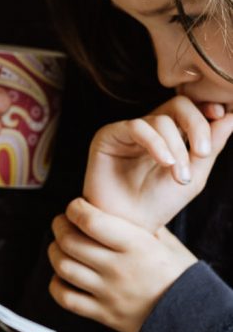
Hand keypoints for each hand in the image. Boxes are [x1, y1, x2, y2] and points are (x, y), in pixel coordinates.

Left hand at [49, 197, 196, 331]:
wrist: (192, 320)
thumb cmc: (180, 277)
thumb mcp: (167, 243)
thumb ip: (141, 225)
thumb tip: (115, 209)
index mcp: (136, 246)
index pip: (91, 221)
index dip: (75, 209)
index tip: (75, 206)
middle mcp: (118, 268)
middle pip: (70, 242)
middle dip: (59, 227)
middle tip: (61, 223)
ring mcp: (108, 293)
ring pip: (63, 267)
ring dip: (54, 252)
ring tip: (59, 246)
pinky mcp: (102, 314)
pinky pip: (66, 298)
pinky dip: (56, 284)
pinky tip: (63, 276)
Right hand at [83, 95, 232, 232]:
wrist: (130, 226)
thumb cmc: (159, 204)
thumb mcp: (194, 175)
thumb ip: (212, 146)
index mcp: (172, 134)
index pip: (192, 108)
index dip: (207, 108)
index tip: (222, 116)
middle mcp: (151, 128)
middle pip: (179, 105)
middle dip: (197, 125)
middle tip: (202, 152)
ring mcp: (129, 130)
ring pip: (161, 119)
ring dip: (176, 147)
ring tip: (179, 175)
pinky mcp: (109, 135)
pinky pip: (137, 127)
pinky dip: (156, 143)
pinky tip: (164, 162)